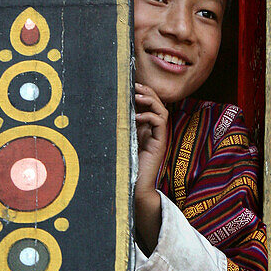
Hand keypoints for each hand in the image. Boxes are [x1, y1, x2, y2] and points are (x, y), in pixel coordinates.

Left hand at [134, 83, 167, 252]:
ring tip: (138, 95)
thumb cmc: (124, 165)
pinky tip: (137, 116)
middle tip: (136, 84)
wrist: (134, 187)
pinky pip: (161, 122)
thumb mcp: (121, 141)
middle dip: (148, 92)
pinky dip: (149, 116)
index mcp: (147, 129)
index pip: (150, 105)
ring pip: (162, 110)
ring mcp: (159, 137)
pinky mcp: (160, 143)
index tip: (132, 84)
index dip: (144, 93)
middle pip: (158, 104)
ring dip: (151, 100)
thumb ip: (120, 127)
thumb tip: (108, 110)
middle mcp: (155, 131)